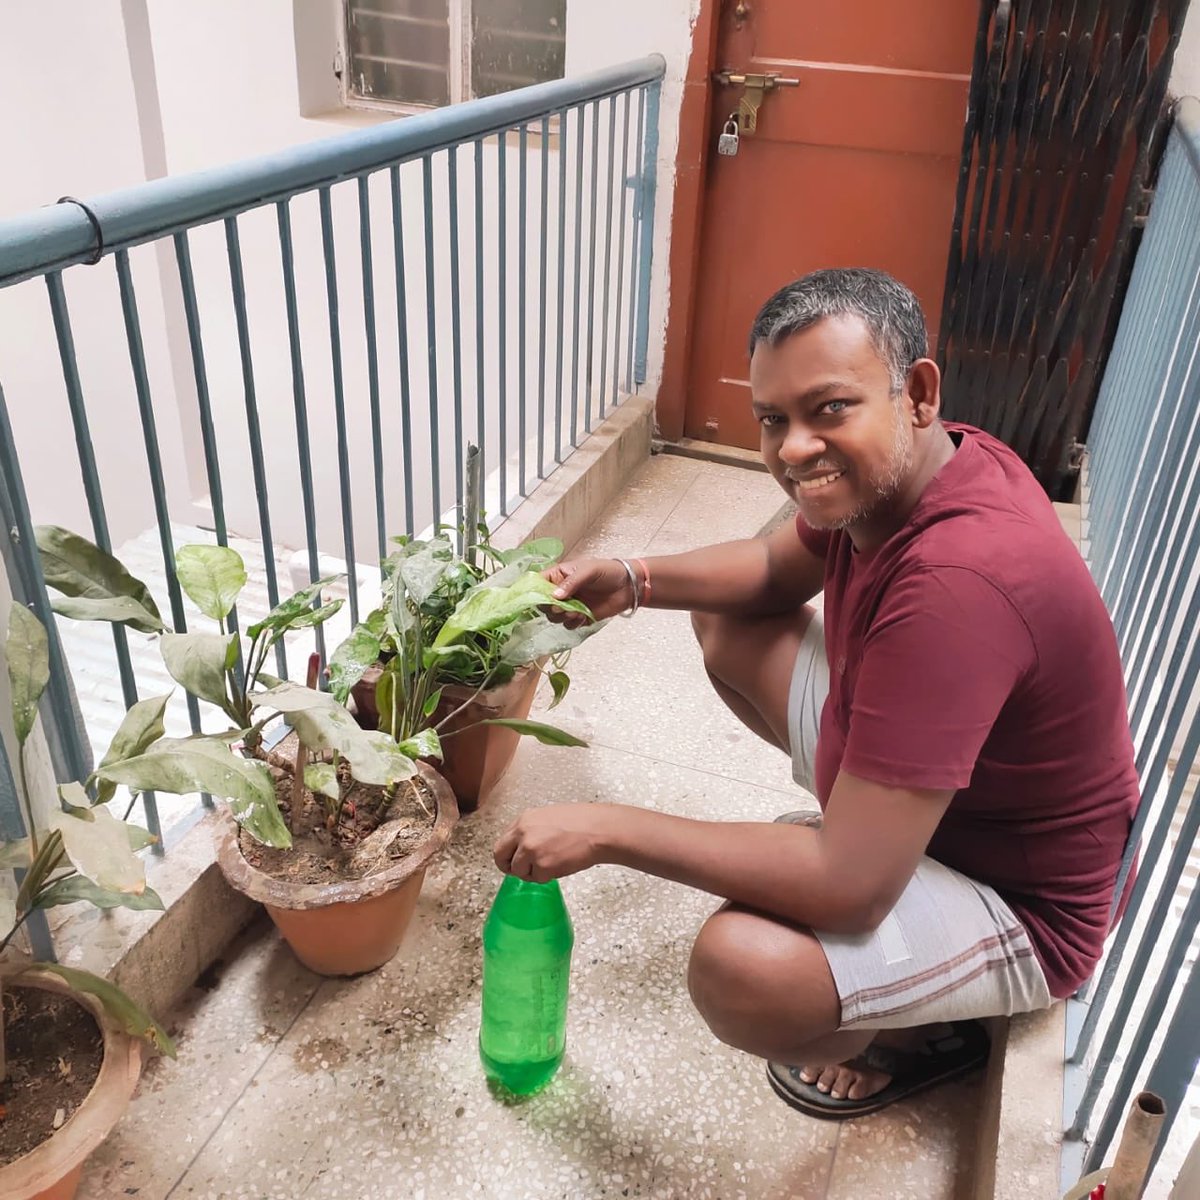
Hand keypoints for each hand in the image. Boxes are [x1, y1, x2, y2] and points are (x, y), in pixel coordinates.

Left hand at [493, 804, 618, 881]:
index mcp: (524, 820)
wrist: (598, 830)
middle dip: (509, 867)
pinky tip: (560, 865)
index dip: (507, 854)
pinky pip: (537, 878)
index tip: (512, 860)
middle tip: (520, 871)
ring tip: (551, 863)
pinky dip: (547, 876)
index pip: (502, 842)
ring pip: (519, 871)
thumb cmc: (581, 823)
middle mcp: (523, 834)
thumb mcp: (548, 817)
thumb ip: (531, 830)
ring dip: (531, 872)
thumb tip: (522, 845)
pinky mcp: (542, 866)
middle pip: (500, 857)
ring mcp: (531, 851)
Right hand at [543, 557, 634, 623]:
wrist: (629, 586)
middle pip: (543, 603)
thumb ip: (571, 583)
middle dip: (550, 607)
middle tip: (561, 607)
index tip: (535, 599)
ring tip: (575, 612)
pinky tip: (582, 617)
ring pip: (554, 617)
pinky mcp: (579, 618)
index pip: (538, 583)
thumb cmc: (608, 572)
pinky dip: (572, 623)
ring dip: (562, 617)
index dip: (533, 591)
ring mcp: (569, 605)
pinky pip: (568, 625)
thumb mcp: (589, 571)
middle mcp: (561, 591)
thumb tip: (554, 597)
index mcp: (559, 575)